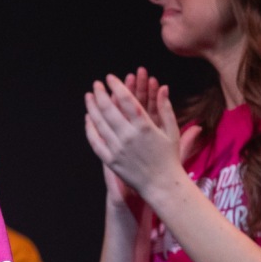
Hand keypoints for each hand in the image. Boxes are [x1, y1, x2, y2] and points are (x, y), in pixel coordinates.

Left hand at [85, 70, 200, 207]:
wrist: (161, 184)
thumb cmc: (169, 157)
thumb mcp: (172, 131)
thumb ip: (166, 108)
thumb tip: (163, 87)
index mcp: (144, 126)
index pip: (126, 100)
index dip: (116, 86)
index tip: (110, 77)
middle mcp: (128, 136)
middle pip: (108, 109)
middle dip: (101, 94)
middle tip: (97, 84)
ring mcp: (117, 148)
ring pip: (99, 123)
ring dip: (92, 108)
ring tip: (89, 96)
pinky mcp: (110, 159)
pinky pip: (95, 141)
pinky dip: (90, 128)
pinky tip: (88, 119)